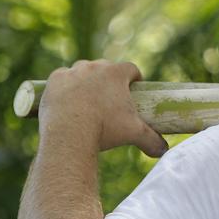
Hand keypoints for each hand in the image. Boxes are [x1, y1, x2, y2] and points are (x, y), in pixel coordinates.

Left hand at [40, 60, 168, 156]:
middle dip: (108, 78)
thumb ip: (152, 140)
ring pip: (83, 70)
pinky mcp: (55, 79)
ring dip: (86, 79)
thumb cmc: (105, 130)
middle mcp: (95, 67)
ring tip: (87, 97)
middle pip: (106, 67)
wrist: (69, 133)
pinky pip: (62, 75)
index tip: (133, 88)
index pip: (131, 68)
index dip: (134, 77)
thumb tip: (164, 151)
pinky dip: (65, 84)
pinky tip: (66, 95)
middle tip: (109, 98)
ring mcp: (73, 71)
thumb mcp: (133, 134)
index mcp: (116, 73)